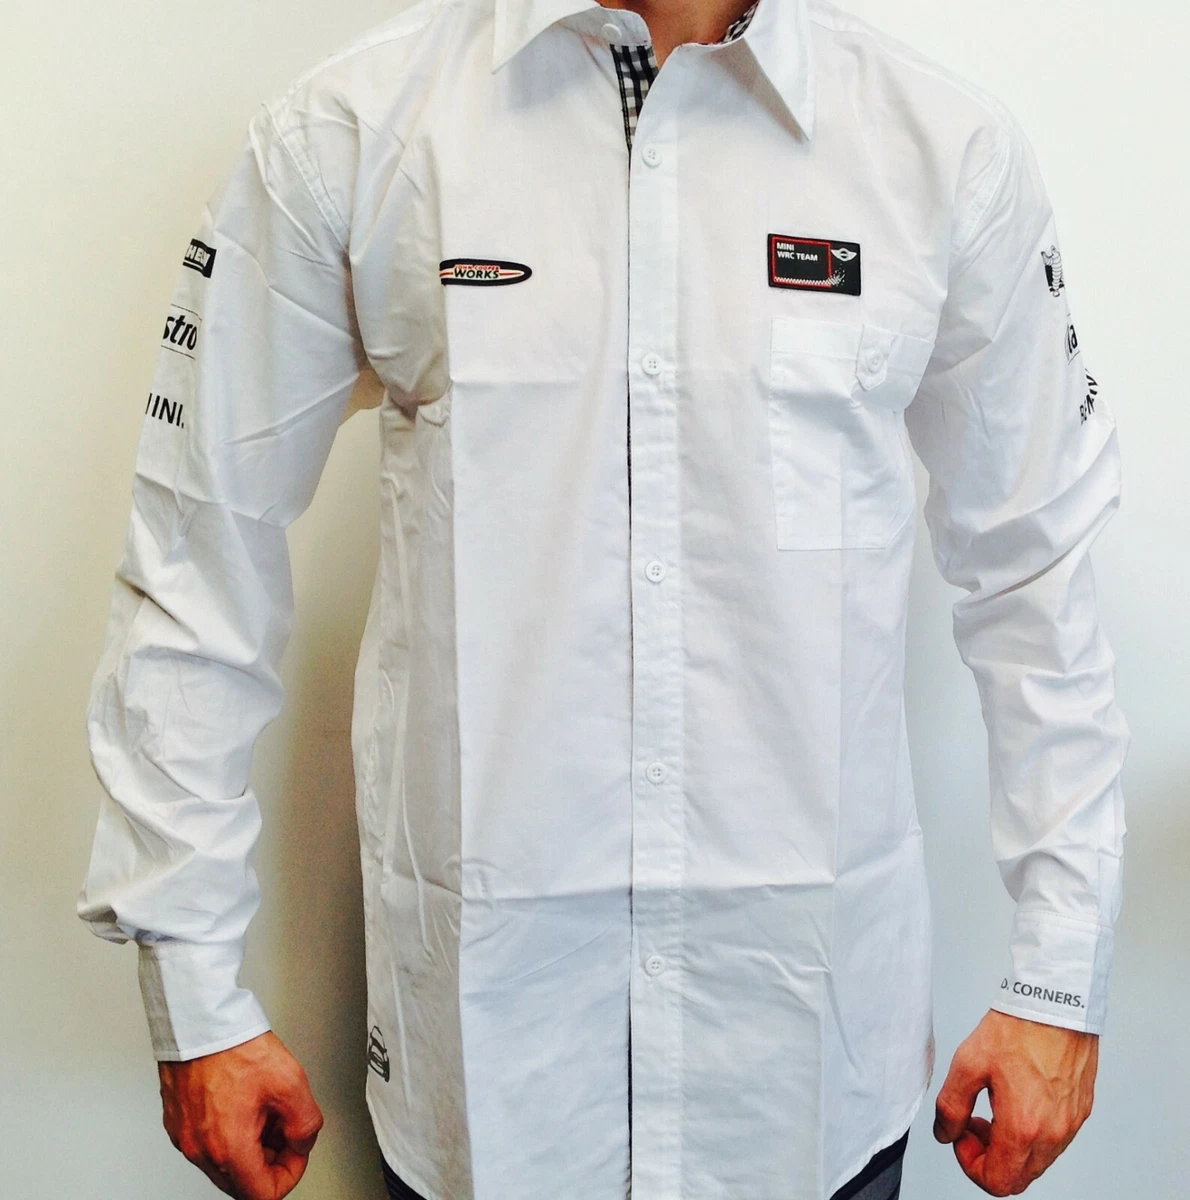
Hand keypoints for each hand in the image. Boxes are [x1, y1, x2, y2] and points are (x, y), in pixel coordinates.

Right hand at [158, 1030, 323, 1198]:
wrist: (201, 1021)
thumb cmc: (237, 1046)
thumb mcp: (291, 1082)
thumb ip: (305, 1124)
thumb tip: (302, 1142)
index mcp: (229, 1147)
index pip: (262, 1195)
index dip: (290, 1175)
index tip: (297, 1152)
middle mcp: (201, 1150)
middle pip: (242, 1182)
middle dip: (270, 1161)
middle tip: (284, 1128)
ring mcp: (186, 1137)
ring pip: (224, 1163)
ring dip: (250, 1146)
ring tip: (265, 1109)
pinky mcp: (178, 1121)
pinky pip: (208, 1143)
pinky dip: (229, 1133)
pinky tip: (244, 1102)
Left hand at [932, 1009, 1096, 1194]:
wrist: (1056, 1003)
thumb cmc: (1017, 1028)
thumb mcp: (968, 1063)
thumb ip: (951, 1106)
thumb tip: (945, 1132)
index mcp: (1024, 1128)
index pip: (997, 1182)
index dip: (970, 1164)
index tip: (962, 1135)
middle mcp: (1053, 1134)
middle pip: (1017, 1178)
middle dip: (989, 1157)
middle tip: (974, 1122)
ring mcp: (1071, 1125)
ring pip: (1036, 1162)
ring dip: (1009, 1147)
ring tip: (994, 1106)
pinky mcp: (1080, 1112)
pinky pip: (1053, 1142)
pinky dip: (1030, 1134)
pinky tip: (1016, 1099)